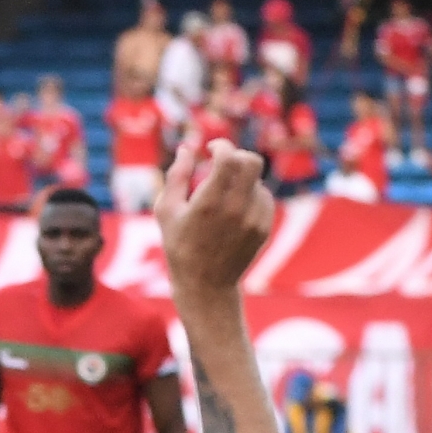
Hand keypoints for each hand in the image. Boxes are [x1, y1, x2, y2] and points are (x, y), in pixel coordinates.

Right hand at [157, 138, 276, 305]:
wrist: (205, 286)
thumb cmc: (179, 247)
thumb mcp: (167, 212)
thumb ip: (176, 176)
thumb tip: (187, 147)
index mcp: (208, 203)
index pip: (228, 157)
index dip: (221, 146)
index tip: (212, 148)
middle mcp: (235, 210)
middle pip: (252, 161)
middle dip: (238, 156)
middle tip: (224, 163)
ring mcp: (253, 220)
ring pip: (257, 180)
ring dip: (241, 179)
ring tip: (224, 196)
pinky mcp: (263, 228)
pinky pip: (264, 197)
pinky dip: (251, 195)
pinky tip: (235, 209)